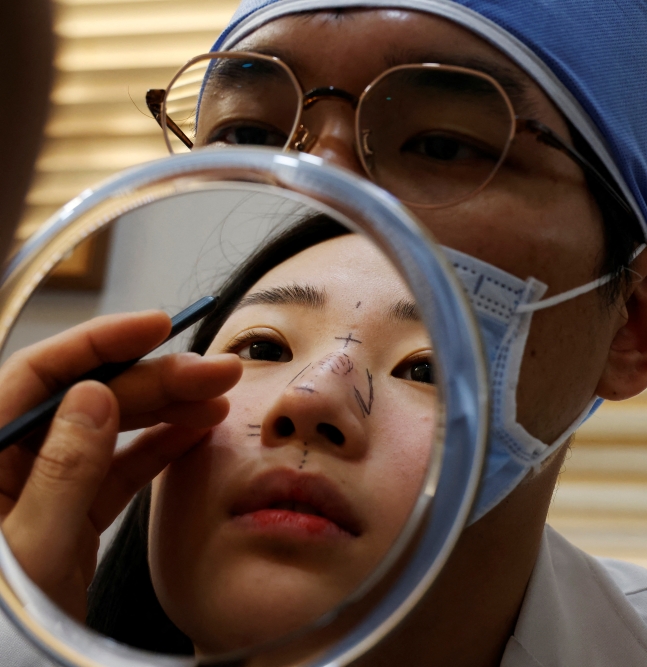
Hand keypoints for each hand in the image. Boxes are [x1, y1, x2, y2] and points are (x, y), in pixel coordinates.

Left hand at [0, 310, 241, 619]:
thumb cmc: (5, 624)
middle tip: (215, 371)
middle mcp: (9, 464)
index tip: (157, 325)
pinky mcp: (71, 516)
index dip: (100, 343)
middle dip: (154, 378)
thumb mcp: (32, 548)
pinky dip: (159, 449)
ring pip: (110, 430)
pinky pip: (118, 469)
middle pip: (87, 399)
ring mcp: (43, 489)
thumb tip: (94, 395)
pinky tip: (196, 432)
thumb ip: (62, 472)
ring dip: (166, 409)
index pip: (39, 375)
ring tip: (219, 398)